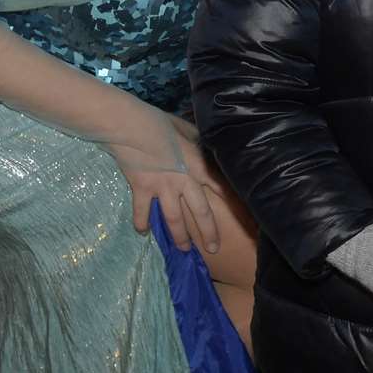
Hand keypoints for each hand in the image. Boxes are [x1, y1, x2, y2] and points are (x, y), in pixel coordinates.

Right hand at [103, 110, 221, 254]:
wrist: (132, 127)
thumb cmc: (160, 123)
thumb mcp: (186, 129)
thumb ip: (197, 141)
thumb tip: (206, 144)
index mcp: (197, 165)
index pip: (218, 186)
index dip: (230, 201)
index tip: (241, 215)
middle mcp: (184, 181)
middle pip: (201, 212)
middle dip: (208, 232)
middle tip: (213, 249)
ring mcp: (163, 188)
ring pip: (175, 219)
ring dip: (180, 236)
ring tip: (184, 249)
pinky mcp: (142, 190)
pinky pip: (142, 212)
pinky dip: (141, 223)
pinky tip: (143, 232)